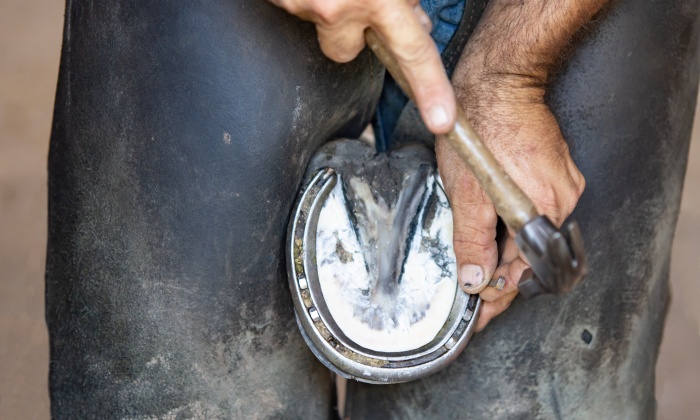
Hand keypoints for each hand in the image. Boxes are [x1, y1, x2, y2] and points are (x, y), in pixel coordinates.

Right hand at [269, 0, 456, 133]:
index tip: (442, 119)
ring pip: (319, 24)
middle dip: (353, 32)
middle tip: (354, 0)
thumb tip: (410, 15)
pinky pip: (294, 6)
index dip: (430, 87)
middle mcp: (336, 7)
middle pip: (347, 51)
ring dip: (325, 5)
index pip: (413, 50)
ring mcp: (299, 3)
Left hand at [437, 65, 584, 331]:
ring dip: (505, 251)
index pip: (521, 273)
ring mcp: (564, 185)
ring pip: (532, 234)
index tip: (480, 318)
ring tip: (478, 267)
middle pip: (529, 256)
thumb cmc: (481, 127)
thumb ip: (471, 239)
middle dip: (500, 277)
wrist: (500, 80)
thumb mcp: (465, 191)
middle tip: (475, 297)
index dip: (497, 299)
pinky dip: (514, 226)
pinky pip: (537, 211)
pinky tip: (493, 230)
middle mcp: (562, 202)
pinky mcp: (558, 172)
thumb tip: (476, 280)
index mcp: (541, 211)